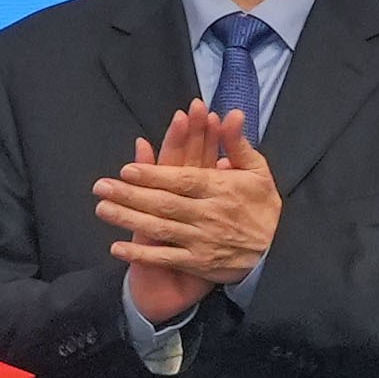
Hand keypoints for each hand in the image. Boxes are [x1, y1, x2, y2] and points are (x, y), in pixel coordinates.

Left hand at [93, 108, 277, 316]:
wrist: (277, 253)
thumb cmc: (262, 207)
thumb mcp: (257, 172)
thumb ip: (238, 144)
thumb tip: (232, 114)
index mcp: (220, 188)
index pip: (183, 179)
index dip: (154, 175)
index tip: (127, 169)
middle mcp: (209, 214)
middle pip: (164, 203)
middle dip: (130, 194)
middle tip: (101, 186)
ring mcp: (202, 240)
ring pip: (161, 228)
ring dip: (129, 219)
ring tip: (102, 209)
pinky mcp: (199, 263)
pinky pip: (166, 258)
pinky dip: (141, 254)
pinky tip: (117, 247)